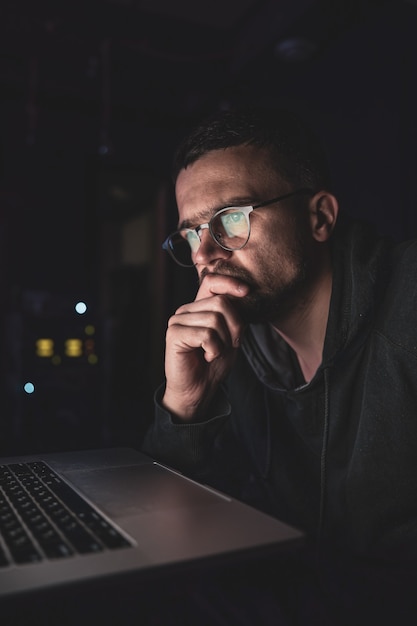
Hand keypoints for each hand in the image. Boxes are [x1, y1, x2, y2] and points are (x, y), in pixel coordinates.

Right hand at [162, 274, 248, 420]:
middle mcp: (186, 310)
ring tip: (215, 352)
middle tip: (231, 344)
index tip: (247, 291)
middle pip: (220, 302)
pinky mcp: (174, 334)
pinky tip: (206, 356)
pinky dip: (214, 349)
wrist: (198, 390)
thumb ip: (234, 316)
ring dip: (223, 341)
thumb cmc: (213, 364)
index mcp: (198, 307)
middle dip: (235, 325)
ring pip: (215, 318)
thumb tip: (243, 294)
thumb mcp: (231, 337)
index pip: (211, 281)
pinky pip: (206, 334)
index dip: (229, 282)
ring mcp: (177, 320)